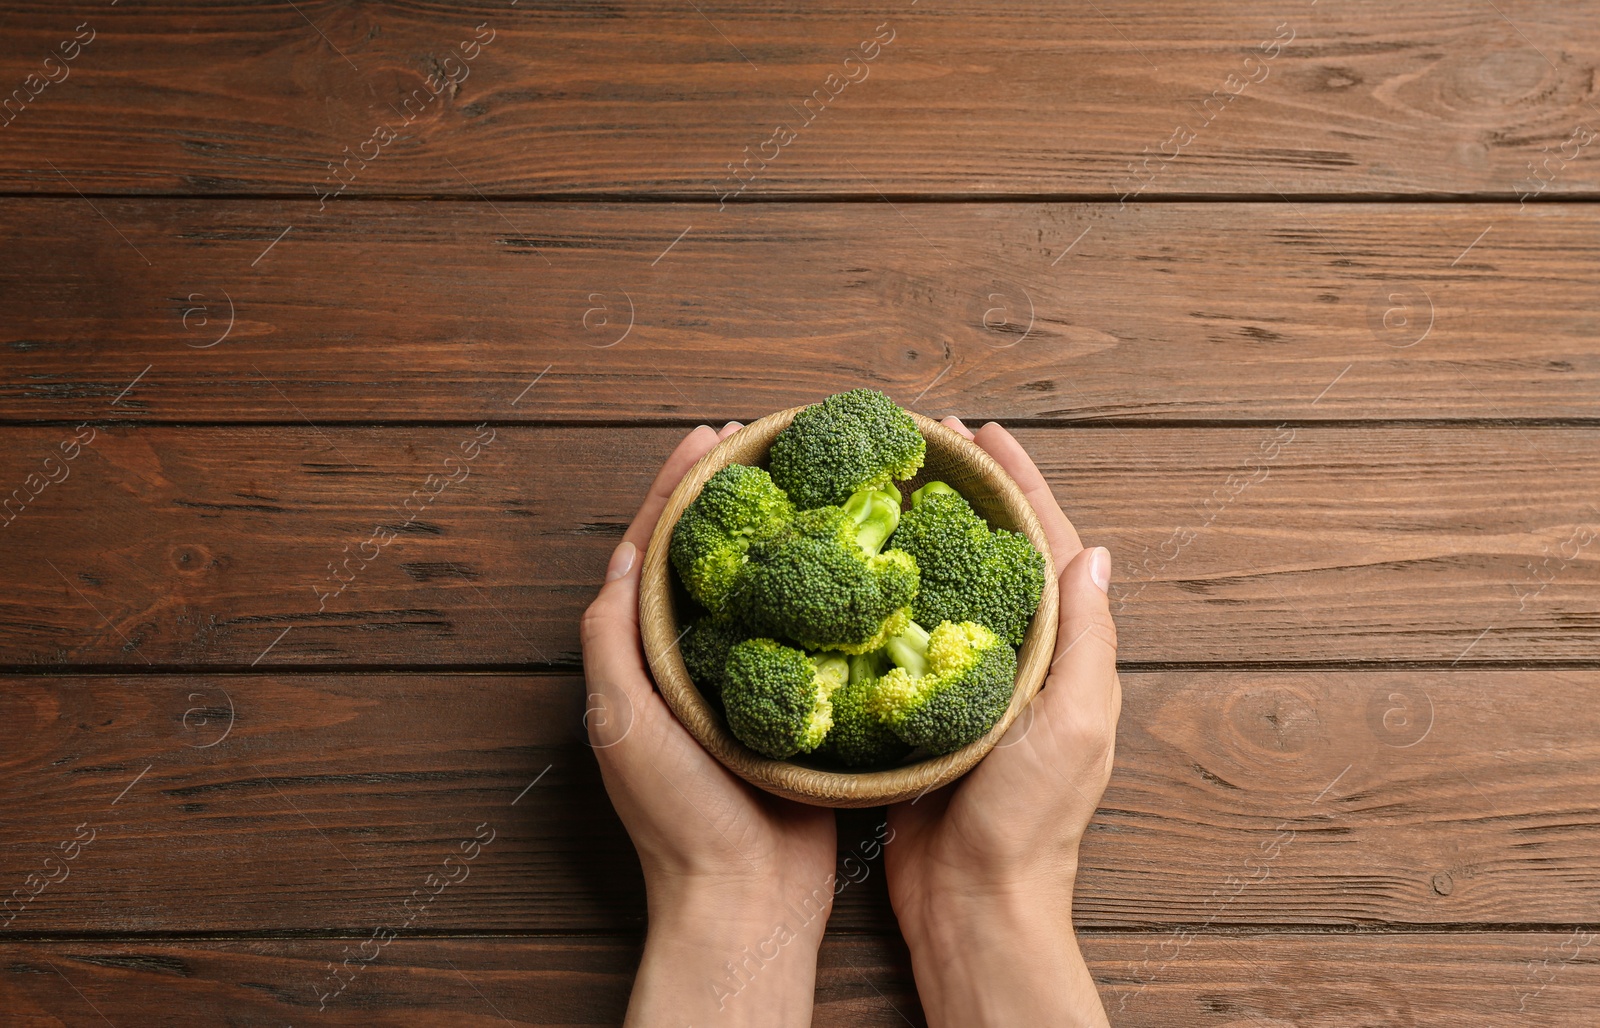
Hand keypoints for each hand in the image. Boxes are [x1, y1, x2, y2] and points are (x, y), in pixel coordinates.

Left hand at [581, 424, 838, 1026]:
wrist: (747, 898)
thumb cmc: (679, 814)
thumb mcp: (621, 718)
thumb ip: (611, 635)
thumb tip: (622, 551)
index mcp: (647, 658)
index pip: (656, 551)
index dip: (678, 490)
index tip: (710, 438)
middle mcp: (696, 662)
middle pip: (713, 560)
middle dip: (735, 500)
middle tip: (770, 447)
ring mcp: (750, 682)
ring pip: (765, 589)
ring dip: (784, 537)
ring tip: (815, 485)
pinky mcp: (800, 705)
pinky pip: (809, 633)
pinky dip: (824, 592)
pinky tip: (856, 562)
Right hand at [885, 418, 1119, 1027]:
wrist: (972, 900)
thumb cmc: (1030, 819)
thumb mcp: (1073, 721)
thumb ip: (1086, 639)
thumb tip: (1097, 553)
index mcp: (1061, 654)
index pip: (1046, 546)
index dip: (1019, 484)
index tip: (982, 434)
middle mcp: (1016, 659)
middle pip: (994, 555)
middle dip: (967, 495)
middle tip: (925, 445)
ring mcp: (966, 682)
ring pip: (946, 587)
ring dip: (923, 534)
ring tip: (887, 486)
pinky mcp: (920, 709)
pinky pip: (904, 635)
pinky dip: (888, 594)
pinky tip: (855, 569)